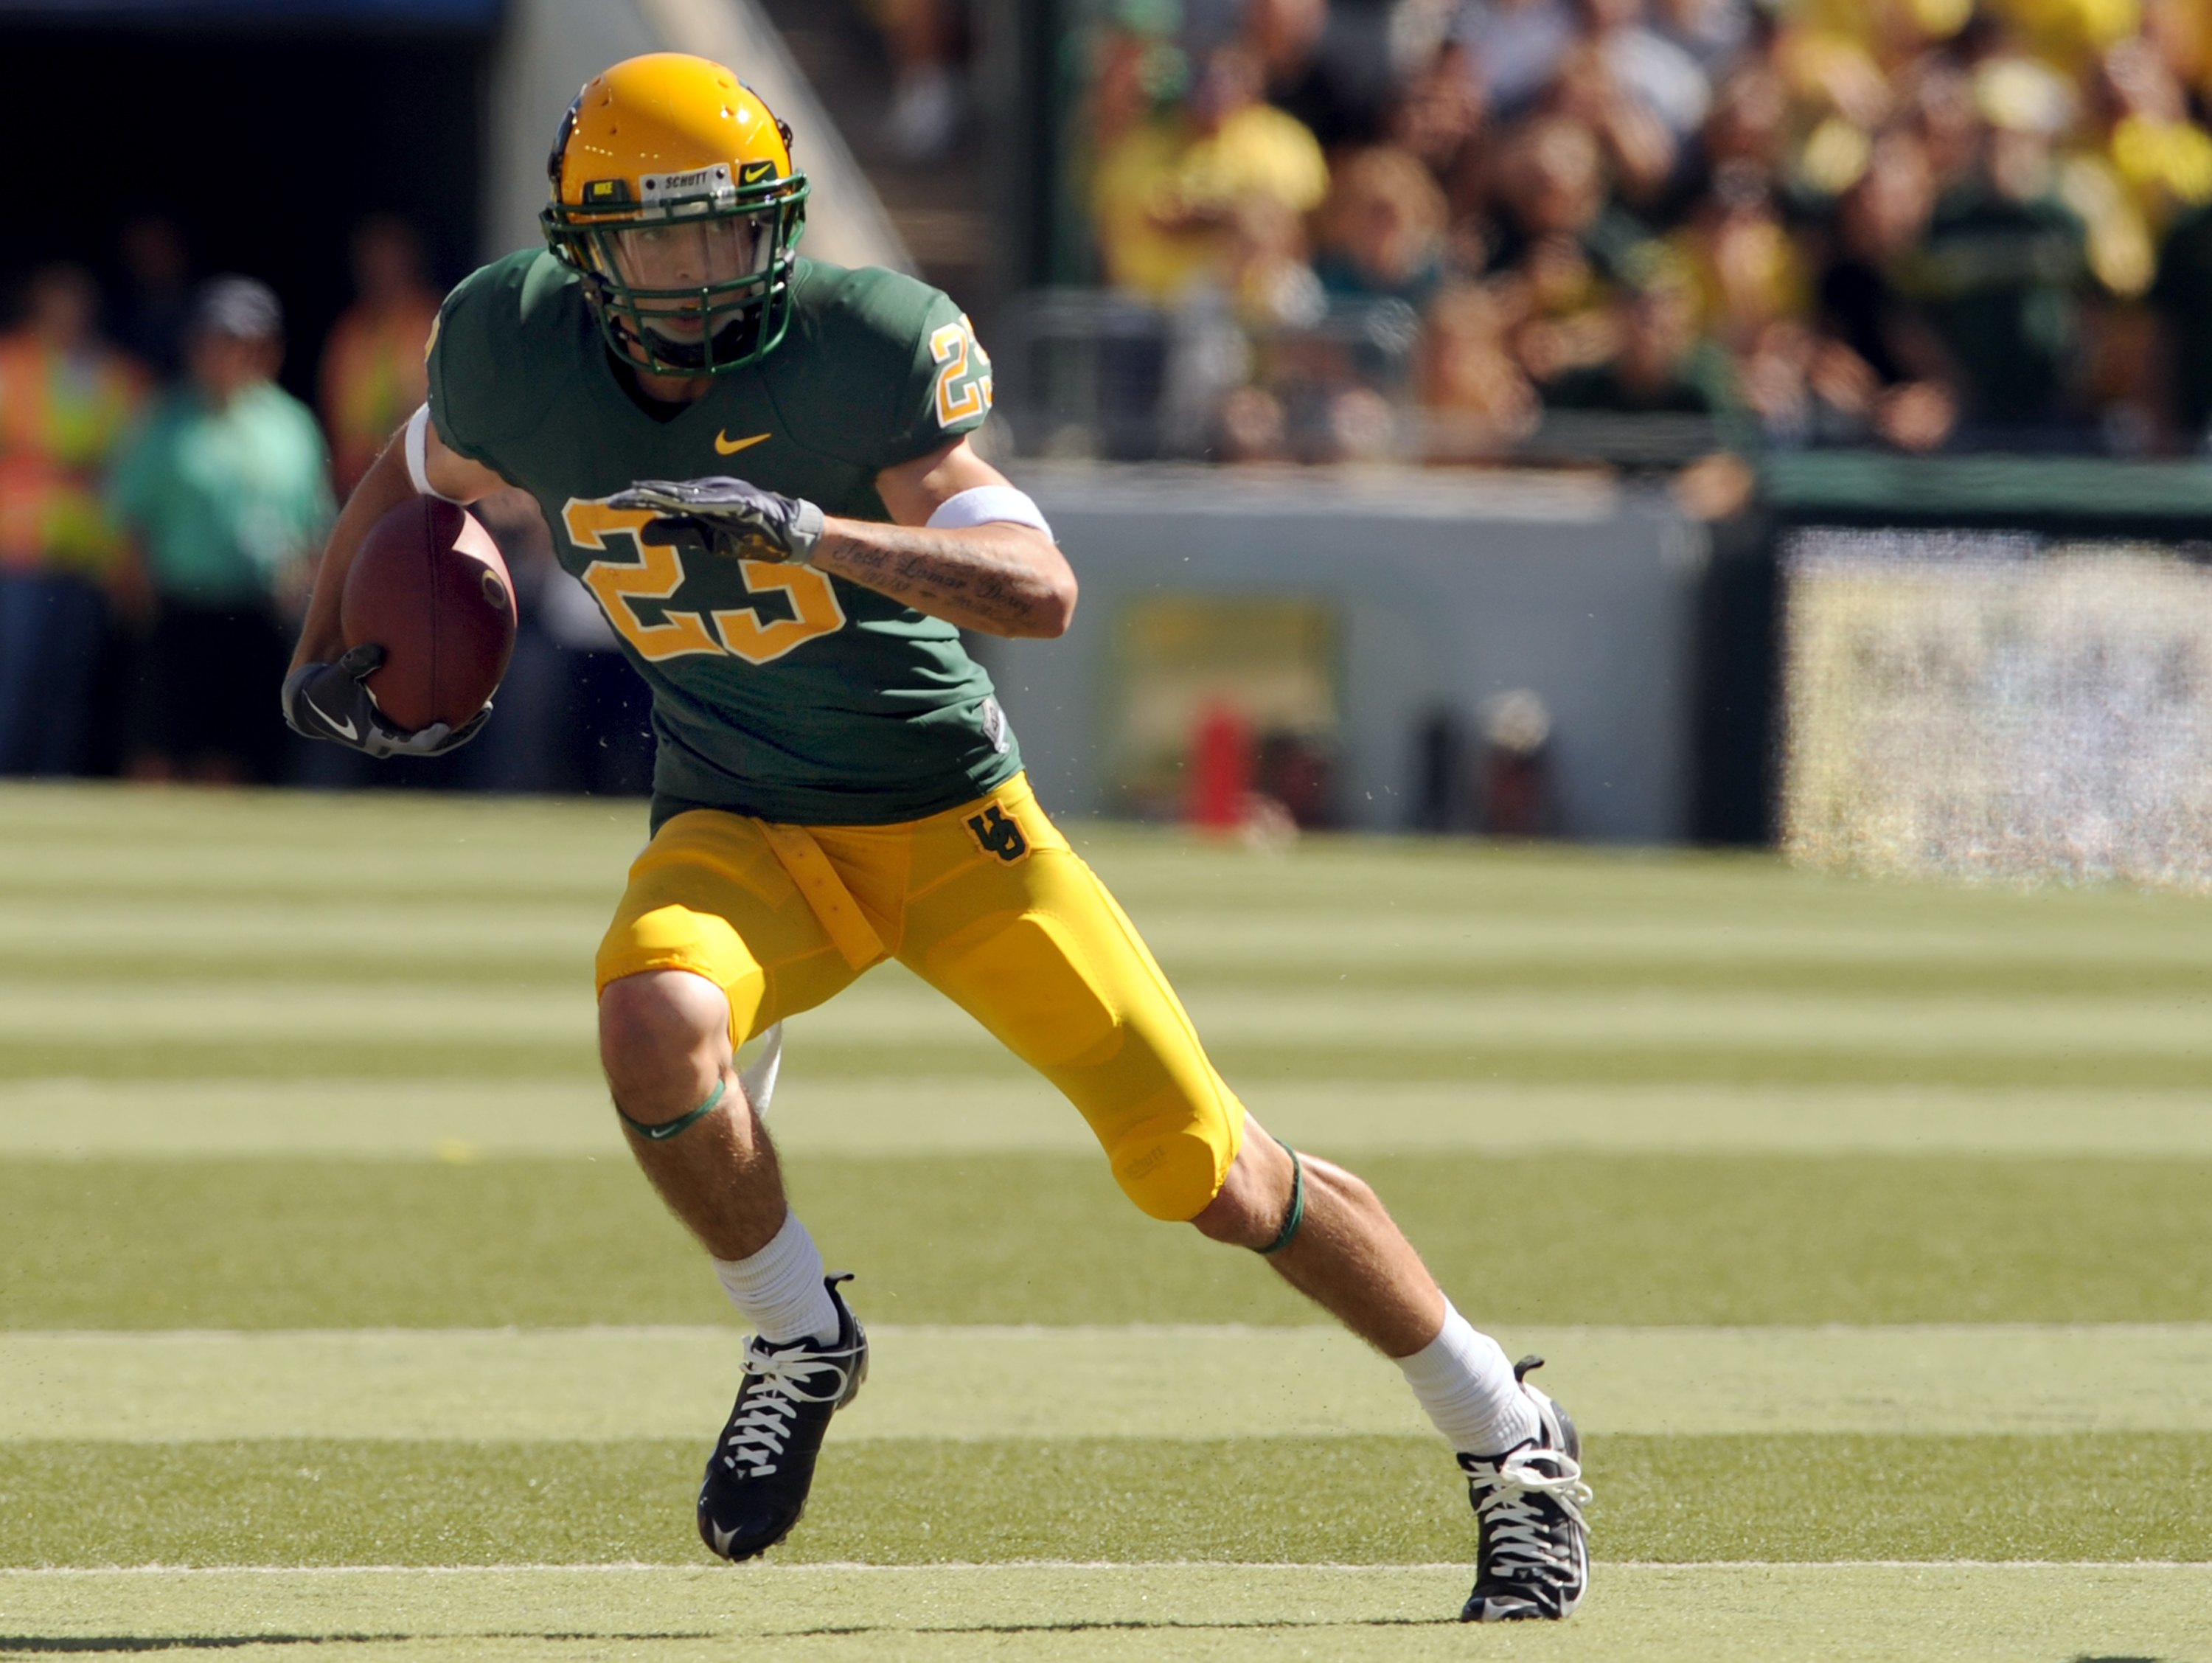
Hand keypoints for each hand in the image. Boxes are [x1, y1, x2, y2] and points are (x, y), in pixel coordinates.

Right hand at [282, 644, 490, 757]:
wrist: (312, 704)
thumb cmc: (324, 688)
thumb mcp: (335, 675)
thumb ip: (355, 663)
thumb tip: (378, 649)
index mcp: (377, 736)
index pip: (410, 744)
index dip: (429, 739)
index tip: (445, 727)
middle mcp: (391, 741)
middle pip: (434, 745)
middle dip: (460, 732)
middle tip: (484, 712)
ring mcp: (396, 737)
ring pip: (435, 738)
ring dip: (460, 725)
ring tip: (486, 706)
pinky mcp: (398, 728)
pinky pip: (427, 723)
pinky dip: (445, 711)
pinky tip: (466, 690)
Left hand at [610, 476, 826, 564]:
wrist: (791, 534)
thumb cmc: (751, 535)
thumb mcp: (708, 540)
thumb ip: (678, 533)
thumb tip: (643, 534)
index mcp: (701, 499)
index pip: (665, 499)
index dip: (639, 500)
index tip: (613, 504)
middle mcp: (711, 490)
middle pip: (671, 492)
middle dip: (643, 496)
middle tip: (615, 500)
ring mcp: (728, 494)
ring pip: (690, 494)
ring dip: (664, 495)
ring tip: (639, 495)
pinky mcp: (744, 501)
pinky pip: (716, 503)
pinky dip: (696, 502)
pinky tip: (678, 502)